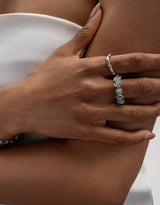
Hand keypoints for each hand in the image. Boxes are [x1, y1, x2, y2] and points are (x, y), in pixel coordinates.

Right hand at [8, 7, 159, 145]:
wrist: (23, 105)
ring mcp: (90, 112)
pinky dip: (134, 137)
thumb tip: (99, 10)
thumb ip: (84, 34)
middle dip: (158, 86)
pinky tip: (147, 135)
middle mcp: (92, 89)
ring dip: (152, 110)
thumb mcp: (62, 53)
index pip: (130, 61)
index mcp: (89, 68)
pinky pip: (115, 137)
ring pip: (130, 113)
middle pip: (137, 87)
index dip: (153, 60)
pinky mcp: (85, 131)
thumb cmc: (43, 79)